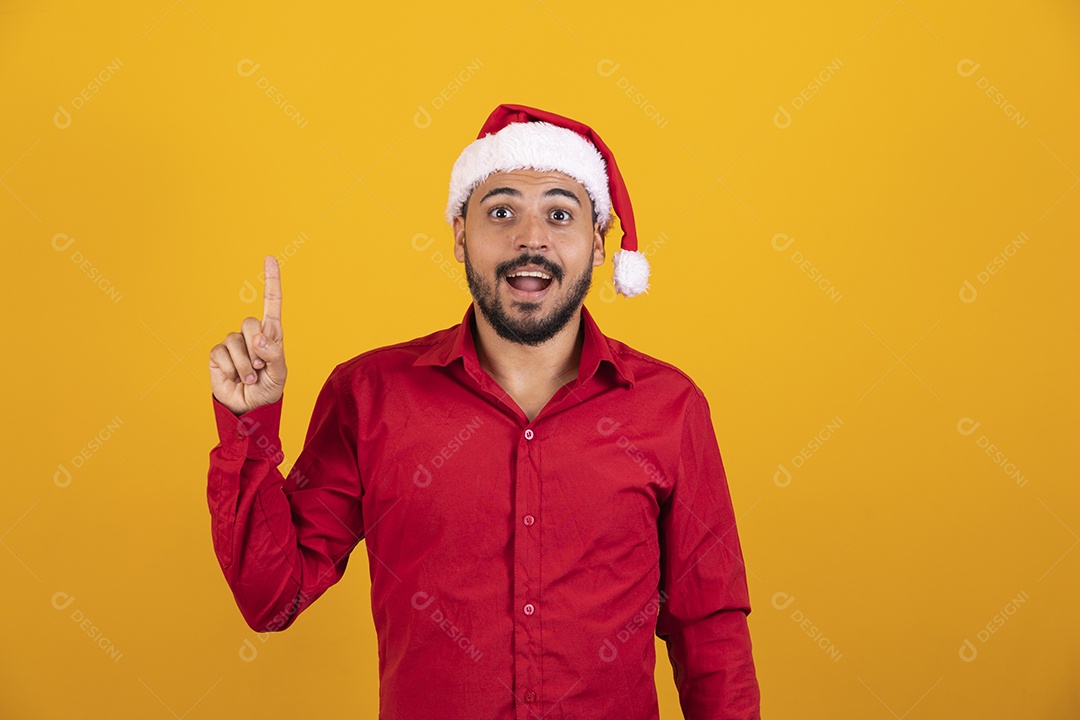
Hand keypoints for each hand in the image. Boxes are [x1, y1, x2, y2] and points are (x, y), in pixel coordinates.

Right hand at [209, 256, 286, 414]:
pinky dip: (232, 369)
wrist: (249, 408)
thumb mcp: (279, 374)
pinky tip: (236, 378)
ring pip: (236, 341)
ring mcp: (234, 343)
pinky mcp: (218, 354)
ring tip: (250, 377)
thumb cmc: (268, 389)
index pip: (272, 303)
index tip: (269, 258)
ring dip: (246, 365)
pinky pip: (222, 353)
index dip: (270, 281)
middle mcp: (252, 334)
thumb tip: (259, 339)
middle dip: (257, 347)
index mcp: (272, 334)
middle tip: (260, 367)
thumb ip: (274, 355)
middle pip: (251, 322)